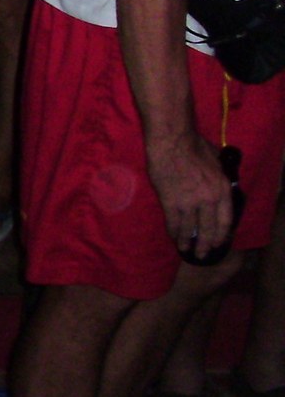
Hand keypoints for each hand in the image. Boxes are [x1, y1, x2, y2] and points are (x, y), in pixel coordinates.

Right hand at [147, 131, 233, 257]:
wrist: (172, 141)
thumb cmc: (194, 145)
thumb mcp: (217, 161)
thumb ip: (220, 176)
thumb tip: (219, 182)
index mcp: (223, 189)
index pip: (226, 221)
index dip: (222, 235)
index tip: (218, 243)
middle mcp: (209, 200)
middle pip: (208, 229)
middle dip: (205, 244)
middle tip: (202, 254)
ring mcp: (189, 202)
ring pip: (190, 228)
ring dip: (187, 241)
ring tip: (185, 249)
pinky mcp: (170, 201)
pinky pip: (173, 222)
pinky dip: (174, 231)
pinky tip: (174, 237)